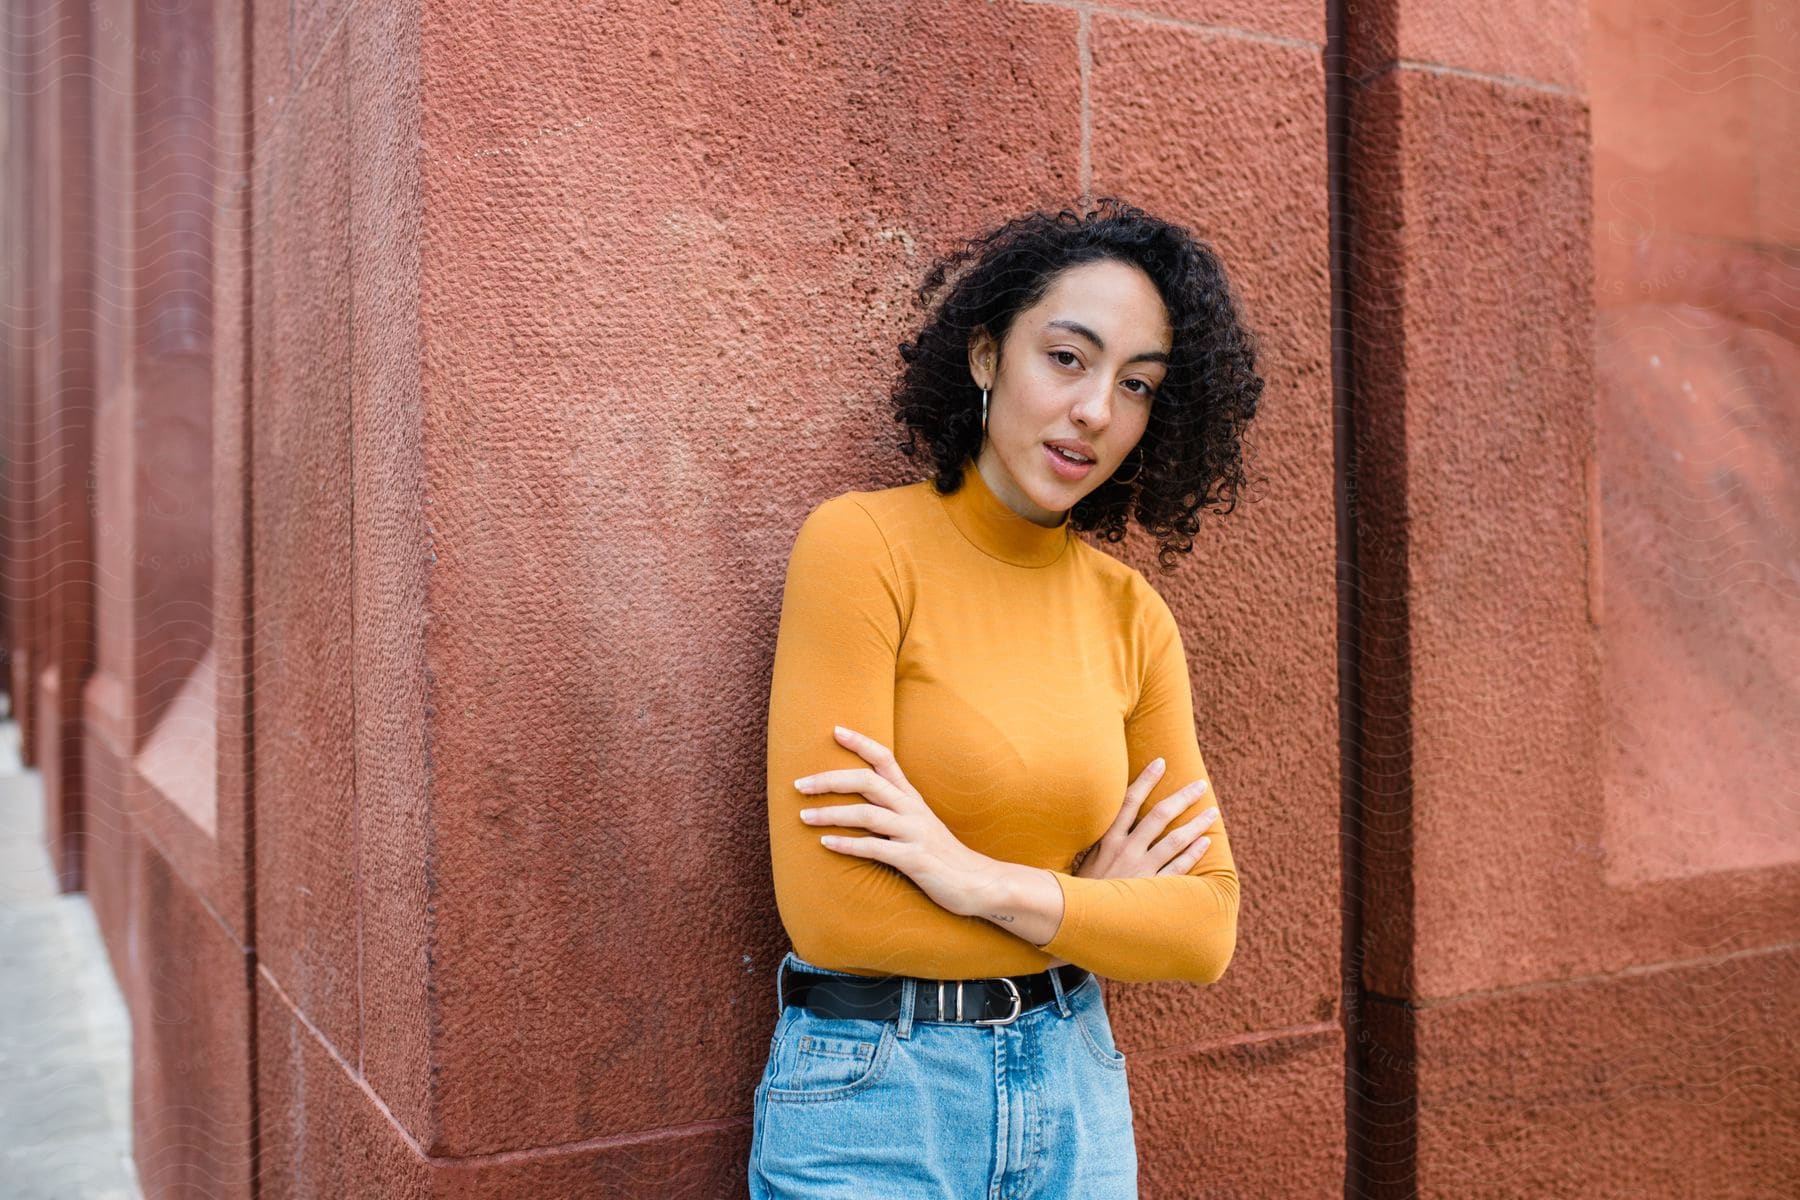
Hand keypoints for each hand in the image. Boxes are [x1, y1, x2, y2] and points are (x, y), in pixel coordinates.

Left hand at [794, 726, 1004, 918]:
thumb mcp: (920, 824)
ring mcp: (914, 833)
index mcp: (911, 798)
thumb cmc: (942, 855)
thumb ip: (894, 810)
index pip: (885, 759)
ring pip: (866, 814)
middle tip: (799, 784)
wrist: (979, 882)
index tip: (835, 730)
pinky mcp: (914, 859)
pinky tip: (825, 844)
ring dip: (830, 813)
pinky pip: (874, 848)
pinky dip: (847, 844)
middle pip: (867, 781)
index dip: (860, 742)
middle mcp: (912, 809)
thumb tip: (862, 801)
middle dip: (829, 779)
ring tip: (803, 815)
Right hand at [1041, 757, 1218, 969]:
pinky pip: (1178, 868)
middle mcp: (1125, 849)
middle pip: (1159, 815)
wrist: (1076, 920)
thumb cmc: (1080, 888)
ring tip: (1212, 813)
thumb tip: (1112, 817)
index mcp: (1107, 838)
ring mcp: (1140, 869)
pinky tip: (1206, 843)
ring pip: (1175, 840)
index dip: (1146, 779)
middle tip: (1200, 785)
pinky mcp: (1150, 889)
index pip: (1129, 800)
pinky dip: (1193, 854)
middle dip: (1182, 797)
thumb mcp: (1084, 858)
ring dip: (1196, 824)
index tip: (1161, 762)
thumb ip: (1100, 839)